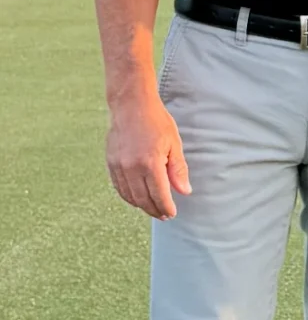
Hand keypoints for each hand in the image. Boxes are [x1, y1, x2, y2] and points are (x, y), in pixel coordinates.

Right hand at [106, 92, 191, 219]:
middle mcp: (132, 168)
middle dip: (154, 209)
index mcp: (150, 163)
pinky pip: (119, 188)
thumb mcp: (173, 142)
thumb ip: (178, 169)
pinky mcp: (111, 164)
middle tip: (163, 214)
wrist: (131, 105)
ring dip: (141, 205)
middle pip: (143, 199)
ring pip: (130, 196)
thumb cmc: (156, 121)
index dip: (166, 206)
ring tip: (152, 208)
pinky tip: (137, 198)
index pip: (159, 194)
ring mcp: (119, 167)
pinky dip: (128, 197)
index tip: (172, 213)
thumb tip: (184, 192)